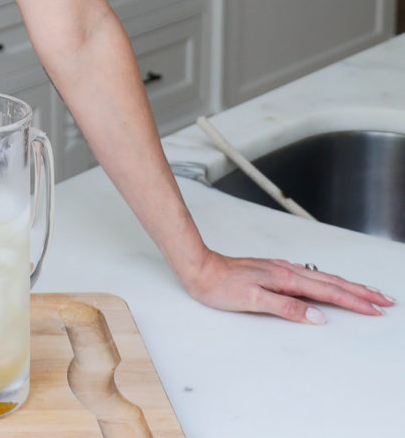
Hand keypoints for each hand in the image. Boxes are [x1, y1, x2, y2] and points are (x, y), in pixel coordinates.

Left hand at [183, 250, 394, 322]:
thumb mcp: (252, 299)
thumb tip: (317, 316)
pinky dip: (326, 281)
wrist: (199, 268)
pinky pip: (309, 276)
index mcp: (285, 278)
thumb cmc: (221, 286)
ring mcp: (280, 269)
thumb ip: (286, 307)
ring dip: (346, 285)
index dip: (353, 301)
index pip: (327, 292)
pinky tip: (326, 282)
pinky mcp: (273, 271)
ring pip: (321, 277)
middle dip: (359, 292)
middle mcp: (286, 271)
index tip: (376, 309)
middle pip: (331, 282)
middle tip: (384, 300)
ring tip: (365, 291)